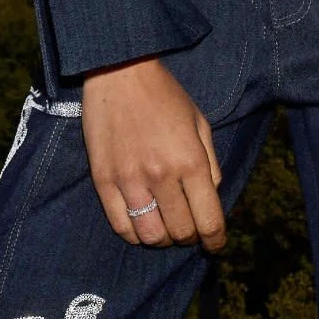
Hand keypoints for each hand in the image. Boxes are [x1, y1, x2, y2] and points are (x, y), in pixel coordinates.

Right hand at [81, 56, 225, 251]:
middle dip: (190, 237)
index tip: (215, 244)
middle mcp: (161, 175)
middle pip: (180, 232)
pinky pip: (120, 225)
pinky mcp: (103, 181)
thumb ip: (210, 165)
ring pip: (150, 236)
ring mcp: (130, 180)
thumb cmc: (165, 96)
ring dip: (162, 239)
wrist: (120, 74)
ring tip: (166, 228)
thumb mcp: (200, 124)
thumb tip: (211, 199)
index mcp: (191, 161)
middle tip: (189, 229)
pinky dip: (135, 234)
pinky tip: (142, 225)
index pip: (208, 220)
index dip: (215, 240)